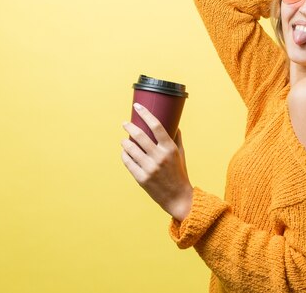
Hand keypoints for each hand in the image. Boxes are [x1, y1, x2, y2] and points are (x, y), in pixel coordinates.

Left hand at [120, 103, 192, 221]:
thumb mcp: (181, 154)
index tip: (137, 107)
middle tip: (125, 124)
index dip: (145, 114)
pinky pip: (128, 162)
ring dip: (125, 142)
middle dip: (129, 127)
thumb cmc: (180, 174)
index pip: (156, 126)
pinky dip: (125, 156)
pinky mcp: (141, 178)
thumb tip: (174, 124)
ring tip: (124, 140)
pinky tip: (124, 153)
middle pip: (140, 135)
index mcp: (170, 148)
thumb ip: (176, 139)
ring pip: (130, 148)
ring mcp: (150, 168)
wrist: (178, 197)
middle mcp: (159, 157)